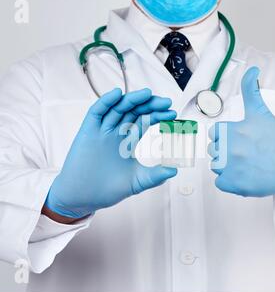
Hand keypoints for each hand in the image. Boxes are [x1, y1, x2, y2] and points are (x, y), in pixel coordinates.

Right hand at [45, 88, 176, 218]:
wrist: (83, 198)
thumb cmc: (107, 189)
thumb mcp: (137, 181)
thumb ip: (155, 176)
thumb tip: (174, 170)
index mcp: (127, 141)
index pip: (144, 121)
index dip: (157, 115)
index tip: (171, 113)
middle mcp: (116, 133)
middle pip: (134, 111)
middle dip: (150, 105)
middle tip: (166, 102)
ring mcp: (102, 131)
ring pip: (118, 108)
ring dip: (132, 99)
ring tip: (148, 94)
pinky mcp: (87, 132)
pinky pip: (96, 112)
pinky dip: (106, 102)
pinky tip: (117, 94)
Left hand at [208, 67, 274, 197]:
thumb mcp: (261, 112)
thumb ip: (251, 91)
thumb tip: (252, 69)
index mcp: (232, 130)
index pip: (215, 133)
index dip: (226, 137)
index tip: (239, 140)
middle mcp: (230, 148)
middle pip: (214, 150)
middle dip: (226, 151)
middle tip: (245, 153)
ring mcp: (231, 167)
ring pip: (216, 166)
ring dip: (227, 167)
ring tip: (245, 164)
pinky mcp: (233, 184)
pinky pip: (220, 182)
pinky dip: (230, 182)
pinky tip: (244, 175)